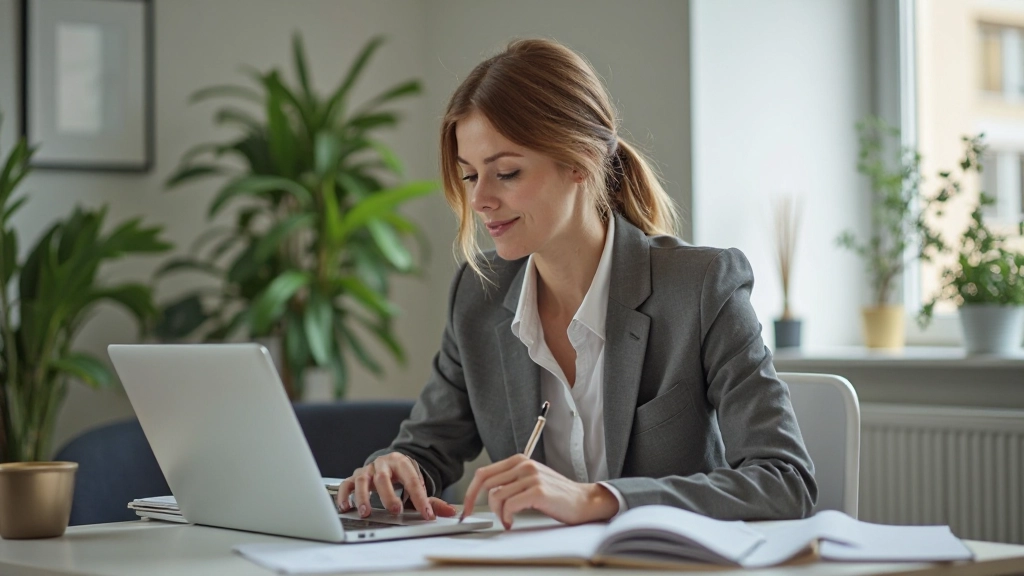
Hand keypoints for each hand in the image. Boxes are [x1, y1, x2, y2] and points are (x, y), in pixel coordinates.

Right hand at [335, 452, 456, 520]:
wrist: (389, 463)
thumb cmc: (402, 477)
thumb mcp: (417, 485)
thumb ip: (432, 500)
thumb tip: (450, 512)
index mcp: (401, 463)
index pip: (412, 480)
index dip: (419, 498)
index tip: (425, 514)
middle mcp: (382, 464)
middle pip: (383, 477)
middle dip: (389, 495)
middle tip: (395, 510)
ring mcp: (367, 470)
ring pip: (362, 480)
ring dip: (364, 497)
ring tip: (366, 512)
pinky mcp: (355, 477)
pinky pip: (346, 484)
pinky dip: (345, 495)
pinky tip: (347, 507)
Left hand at [461, 455, 618, 528]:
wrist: (584, 501)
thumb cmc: (557, 494)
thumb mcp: (531, 479)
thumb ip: (511, 480)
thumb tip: (486, 493)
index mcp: (519, 460)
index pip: (484, 473)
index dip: (470, 491)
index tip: (466, 507)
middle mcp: (524, 464)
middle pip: (485, 482)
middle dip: (474, 502)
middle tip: (473, 516)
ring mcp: (532, 477)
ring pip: (496, 496)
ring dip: (497, 513)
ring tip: (507, 520)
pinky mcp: (538, 491)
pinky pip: (509, 505)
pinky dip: (506, 517)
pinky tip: (512, 522)